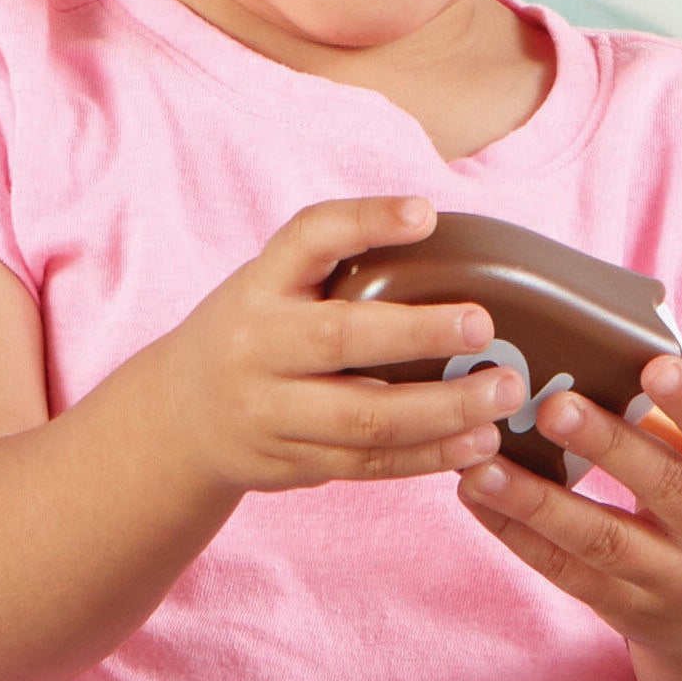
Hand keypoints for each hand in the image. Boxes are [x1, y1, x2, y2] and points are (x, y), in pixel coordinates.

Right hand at [144, 197, 525, 493]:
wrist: (178, 419)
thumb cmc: (255, 335)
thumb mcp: (272, 287)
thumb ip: (337, 270)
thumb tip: (451, 242)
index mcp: (260, 285)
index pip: (308, 237)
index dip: (365, 221)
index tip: (425, 215)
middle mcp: (256, 346)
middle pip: (340, 338)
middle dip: (419, 332)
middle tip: (484, 327)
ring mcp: (270, 412)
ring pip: (364, 418)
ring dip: (443, 410)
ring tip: (502, 396)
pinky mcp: (292, 463)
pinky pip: (369, 465)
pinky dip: (429, 456)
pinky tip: (478, 443)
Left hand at [455, 355, 681, 657]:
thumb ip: (678, 427)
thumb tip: (601, 367)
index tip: (655, 365)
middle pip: (667, 488)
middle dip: (607, 445)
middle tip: (552, 405)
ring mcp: (679, 583)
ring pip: (602, 540)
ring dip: (538, 500)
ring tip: (485, 465)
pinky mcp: (629, 611)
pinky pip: (566, 571)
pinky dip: (518, 533)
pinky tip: (479, 498)